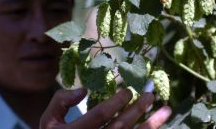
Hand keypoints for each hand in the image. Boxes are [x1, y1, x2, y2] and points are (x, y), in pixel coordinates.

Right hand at [40, 88, 171, 128]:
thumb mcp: (48, 119)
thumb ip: (60, 100)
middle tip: (150, 95)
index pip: (100, 115)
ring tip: (166, 110)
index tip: (128, 91)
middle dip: (138, 109)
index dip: (116, 102)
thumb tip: (84, 90)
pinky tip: (158, 125)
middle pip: (121, 126)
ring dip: (151, 124)